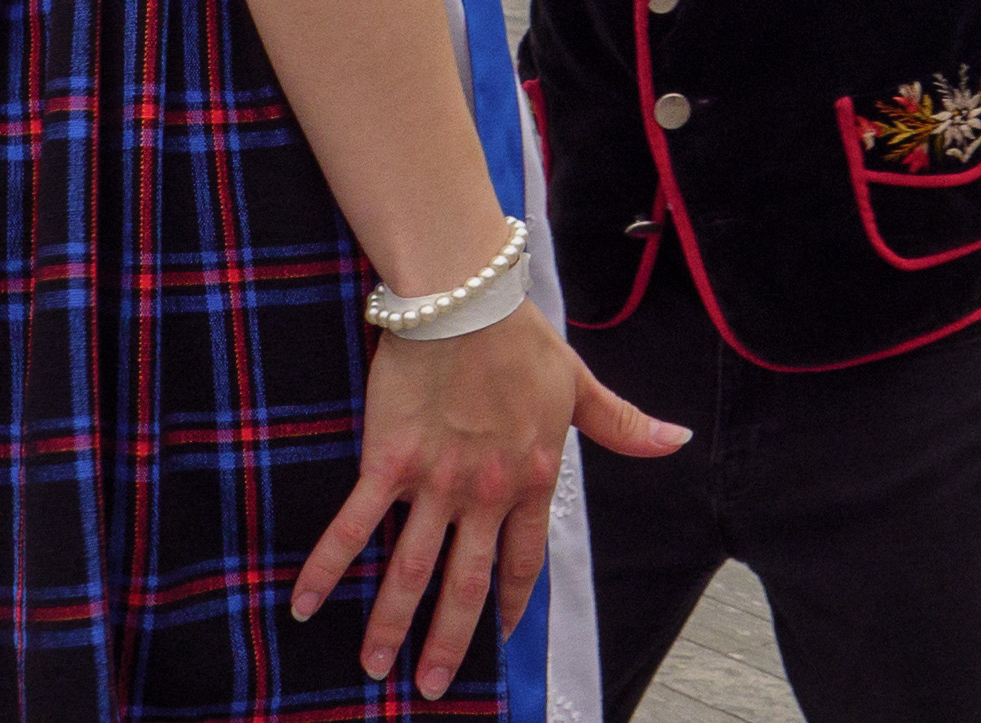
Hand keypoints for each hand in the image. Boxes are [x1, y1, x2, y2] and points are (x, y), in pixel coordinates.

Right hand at [292, 307, 687, 696]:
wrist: (466, 297)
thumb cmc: (519, 335)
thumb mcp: (578, 383)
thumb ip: (621, 423)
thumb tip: (676, 439)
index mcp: (533, 480)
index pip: (522, 564)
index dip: (508, 605)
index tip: (498, 637)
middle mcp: (486, 495)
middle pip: (466, 587)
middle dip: (448, 643)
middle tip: (431, 687)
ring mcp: (436, 484)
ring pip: (411, 572)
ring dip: (390, 625)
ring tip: (373, 668)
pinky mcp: (388, 462)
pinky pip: (354, 525)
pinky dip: (326, 567)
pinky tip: (304, 602)